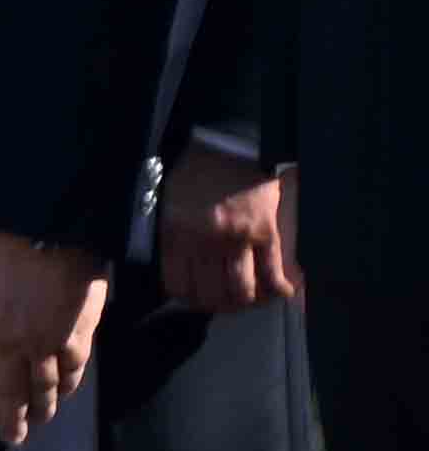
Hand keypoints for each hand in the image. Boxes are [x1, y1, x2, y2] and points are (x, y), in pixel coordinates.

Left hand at [0, 229, 111, 445]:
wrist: (43, 225)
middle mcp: (7, 347)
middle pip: (9, 395)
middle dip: (10, 421)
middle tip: (12, 439)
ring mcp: (45, 343)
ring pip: (43, 389)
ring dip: (41, 411)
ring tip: (38, 424)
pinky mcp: (78, 334)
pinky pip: (74, 370)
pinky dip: (69, 387)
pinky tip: (64, 395)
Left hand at [158, 148, 299, 313]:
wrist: (230, 144)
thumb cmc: (196, 172)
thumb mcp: (168, 204)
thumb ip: (171, 236)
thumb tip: (177, 267)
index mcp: (176, 234)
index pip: (179, 285)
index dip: (188, 299)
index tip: (195, 299)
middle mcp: (205, 242)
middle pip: (212, 294)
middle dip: (219, 305)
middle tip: (226, 303)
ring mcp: (238, 239)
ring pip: (243, 290)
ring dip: (248, 302)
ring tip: (250, 300)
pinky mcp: (267, 232)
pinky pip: (274, 273)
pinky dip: (280, 289)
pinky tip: (282, 292)